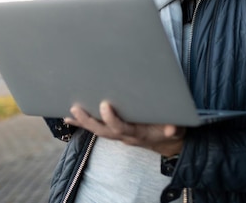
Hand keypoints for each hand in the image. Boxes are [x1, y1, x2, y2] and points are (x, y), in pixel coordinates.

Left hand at [64, 101, 184, 156]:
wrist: (165, 141)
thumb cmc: (170, 130)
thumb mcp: (177, 129)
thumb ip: (174, 129)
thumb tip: (171, 128)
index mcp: (137, 133)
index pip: (120, 127)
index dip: (111, 118)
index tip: (104, 105)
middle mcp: (124, 135)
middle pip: (103, 130)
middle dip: (89, 120)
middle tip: (76, 108)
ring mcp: (117, 134)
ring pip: (97, 129)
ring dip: (82, 122)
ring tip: (69, 111)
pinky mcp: (113, 130)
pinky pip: (95, 128)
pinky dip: (82, 123)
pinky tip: (68, 118)